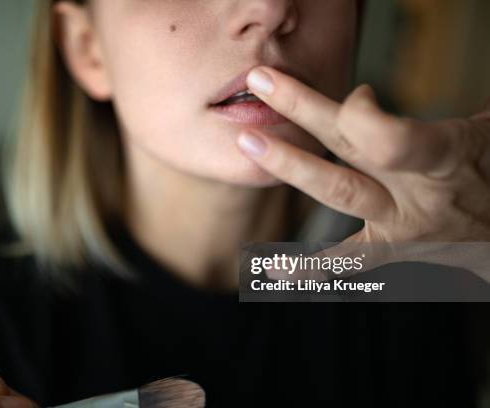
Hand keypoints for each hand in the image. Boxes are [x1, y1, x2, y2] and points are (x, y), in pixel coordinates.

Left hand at [238, 67, 489, 275]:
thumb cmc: (488, 169)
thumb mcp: (483, 134)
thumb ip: (441, 115)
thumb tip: (386, 94)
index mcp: (447, 157)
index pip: (392, 140)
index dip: (364, 115)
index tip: (359, 93)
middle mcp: (418, 193)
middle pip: (353, 146)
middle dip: (304, 110)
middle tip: (261, 82)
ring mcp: (400, 224)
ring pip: (339, 192)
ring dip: (292, 164)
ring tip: (249, 142)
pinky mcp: (390, 248)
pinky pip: (347, 261)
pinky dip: (309, 265)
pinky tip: (271, 269)